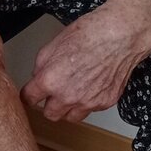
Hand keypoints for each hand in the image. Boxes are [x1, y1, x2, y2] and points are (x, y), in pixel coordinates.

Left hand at [22, 0, 150, 122]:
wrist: (121, 34)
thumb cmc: (91, 33)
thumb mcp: (55, 42)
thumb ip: (42, 64)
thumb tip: (38, 75)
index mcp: (51, 80)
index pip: (29, 99)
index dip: (29, 94)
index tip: (31, 93)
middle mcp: (68, 96)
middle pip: (50, 114)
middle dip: (49, 104)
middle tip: (53, 93)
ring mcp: (88, 102)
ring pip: (70, 117)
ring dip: (68, 107)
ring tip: (73, 91)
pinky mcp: (105, 103)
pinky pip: (91, 109)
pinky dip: (89, 101)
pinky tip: (92, 85)